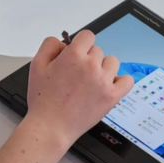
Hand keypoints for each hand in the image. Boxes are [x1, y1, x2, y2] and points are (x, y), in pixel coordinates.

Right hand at [25, 30, 133, 147]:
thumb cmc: (43, 100)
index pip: (88, 36)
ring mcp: (104, 81)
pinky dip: (121, 81)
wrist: (51, 127)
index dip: (81, 44)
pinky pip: (127, 80)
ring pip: (112, 62)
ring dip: (103, 68)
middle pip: (98, 50)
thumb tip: (64, 42)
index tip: (78, 53)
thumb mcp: (36, 65)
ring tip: (91, 81)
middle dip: (88, 59)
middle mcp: (91, 66)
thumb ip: (50, 46)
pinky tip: (109, 85)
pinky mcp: (112, 96)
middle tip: (77, 74)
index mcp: (73, 56)